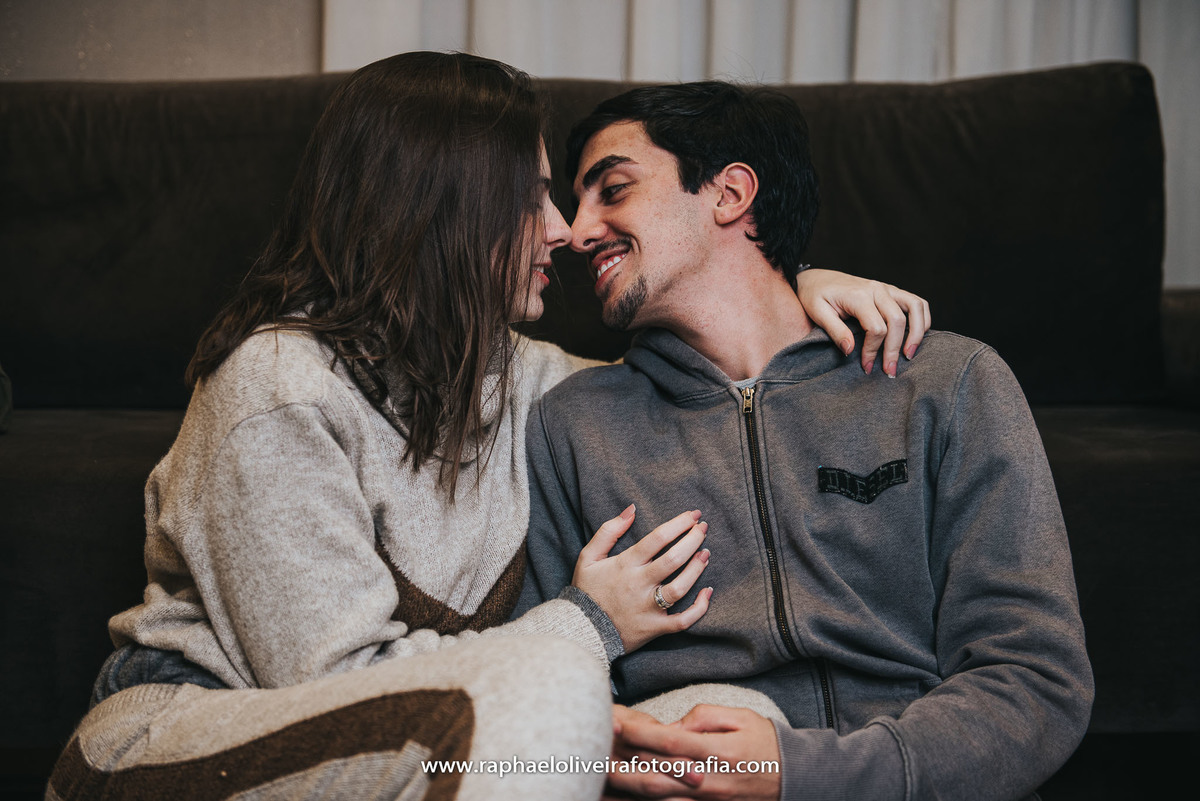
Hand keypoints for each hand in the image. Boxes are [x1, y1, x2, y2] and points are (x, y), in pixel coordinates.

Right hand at [572, 506, 711, 652]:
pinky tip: (707, 593)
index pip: (657, 538)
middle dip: (693, 540)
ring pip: (680, 588)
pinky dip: (699, 609)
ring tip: (706, 554)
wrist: (581, 630)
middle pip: (673, 559)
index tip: (693, 515)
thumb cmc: (587, 590)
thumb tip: (631, 509)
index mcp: (625, 565)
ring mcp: (648, 608)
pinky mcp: (654, 627)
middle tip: (703, 528)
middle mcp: (638, 584)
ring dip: (697, 569)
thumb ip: (608, 531)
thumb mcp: (588, 557)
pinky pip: (683, 621)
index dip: (679, 524)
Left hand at [605, 704, 781, 799]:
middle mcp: (706, 781)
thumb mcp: (740, 717)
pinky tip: (620, 799)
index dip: (639, 732)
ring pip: (656, 799)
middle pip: (653, 778)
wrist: (795, 778)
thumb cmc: (765, 742)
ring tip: (596, 780)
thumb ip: (704, 716)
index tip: (614, 720)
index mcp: (716, 752)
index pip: (669, 741)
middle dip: (618, 768)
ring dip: (624, 791)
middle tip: (589, 757)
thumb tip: (674, 725)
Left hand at [795, 268, 931, 376]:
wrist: (817, 279)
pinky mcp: (891, 291)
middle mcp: (876, 289)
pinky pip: (917, 302)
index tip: (866, 366)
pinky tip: (918, 336)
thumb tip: (850, 350)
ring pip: (915, 307)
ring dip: (917, 333)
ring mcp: (887, 288)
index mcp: (858, 296)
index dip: (873, 351)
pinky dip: (923, 318)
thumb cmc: (815, 296)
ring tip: (909, 354)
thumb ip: (834, 331)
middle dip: (894, 349)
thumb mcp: (817, 313)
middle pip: (897, 321)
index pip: (876, 328)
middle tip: (890, 371)